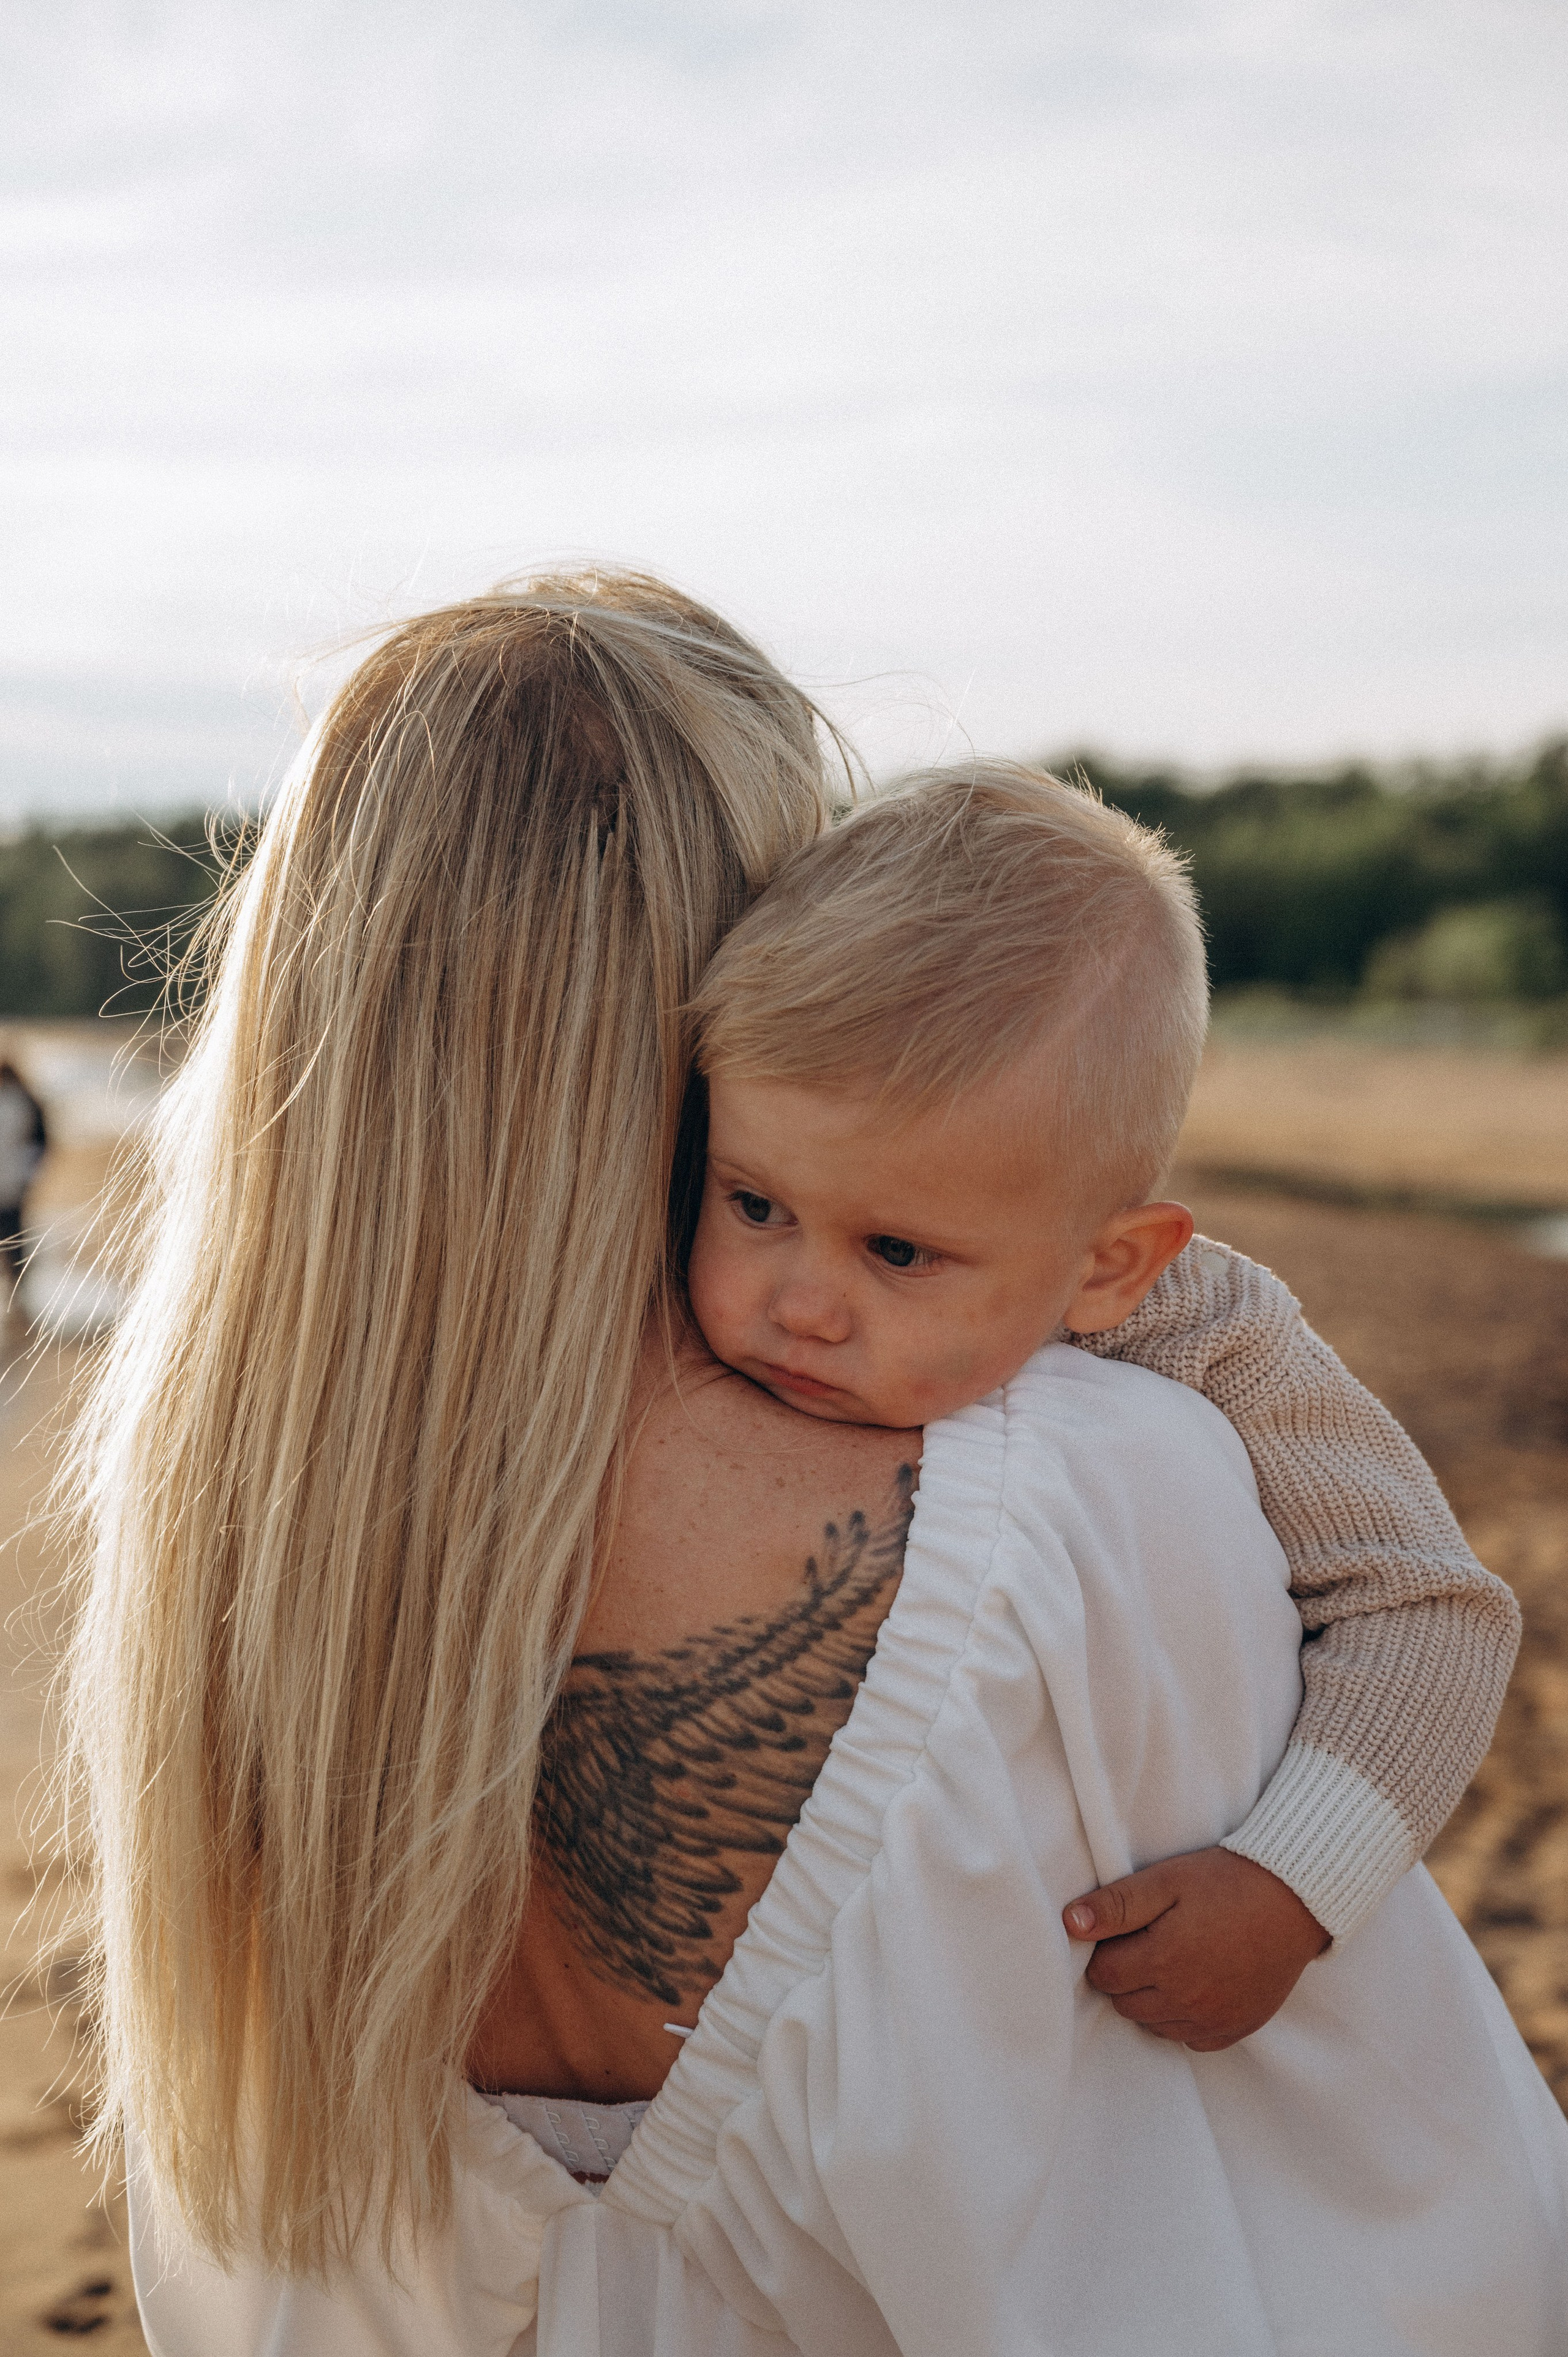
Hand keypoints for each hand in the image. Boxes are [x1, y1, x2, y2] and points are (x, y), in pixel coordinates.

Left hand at [1062, 1847, 1329, 2050]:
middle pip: (1125, 2003)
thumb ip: (1116, 1904)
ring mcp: (1213, 2019)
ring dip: (1151, 2000)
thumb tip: (1070, 1923)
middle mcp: (1186, 1999)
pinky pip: (1190, 2038)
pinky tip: (1195, 1984)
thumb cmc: (1225, 1882)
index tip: (1124, 1932)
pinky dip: (1183, 2018)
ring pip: (1154, 2024)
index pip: (1103, 1976)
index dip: (1106, 1952)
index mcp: (1163, 1960)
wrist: (1294, 1899)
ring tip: (1172, 1961)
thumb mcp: (1166, 1880)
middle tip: (1148, 1943)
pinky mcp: (1236, 2029)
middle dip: (1126, 1975)